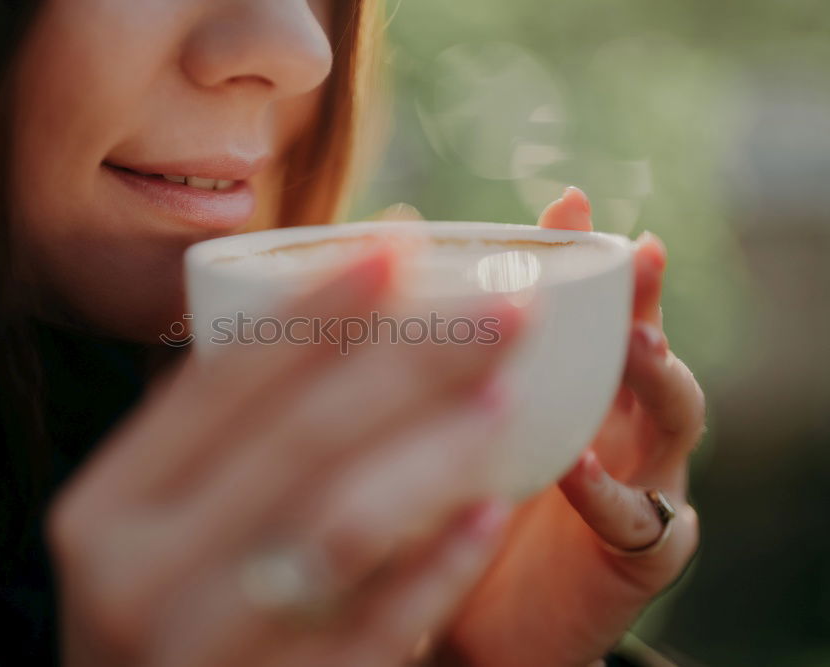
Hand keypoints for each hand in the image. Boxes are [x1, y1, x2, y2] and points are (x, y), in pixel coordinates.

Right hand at [46, 244, 528, 665]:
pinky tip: (489, 513)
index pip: (219, 384)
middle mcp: (136, 575)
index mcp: (105, 509)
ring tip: (503, 392)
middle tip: (500, 308)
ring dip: (431, 452)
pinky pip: (372, 631)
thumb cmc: (159, 615)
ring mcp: (201, 650)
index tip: (401, 244)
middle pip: (295, 440)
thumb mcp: (145, 531)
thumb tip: (316, 316)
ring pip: (338, 526)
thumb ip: (207, 446)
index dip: (316, 309)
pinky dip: (435, 568)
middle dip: (408, 361)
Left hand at [445, 187, 703, 665]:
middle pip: (647, 346)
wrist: (461, 629)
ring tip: (636, 344)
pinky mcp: (635, 559)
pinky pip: (643, 522)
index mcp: (568, 389)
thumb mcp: (433, 427)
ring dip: (657, 377)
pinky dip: (611, 494)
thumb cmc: (447, 513)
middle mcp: (611, 426)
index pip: (588, 309)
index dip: (585, 255)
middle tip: (640, 255)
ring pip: (673, 419)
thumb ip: (423, 357)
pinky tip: (574, 470)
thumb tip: (379, 250)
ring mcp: (636, 487)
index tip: (572, 200)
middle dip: (646, 298)